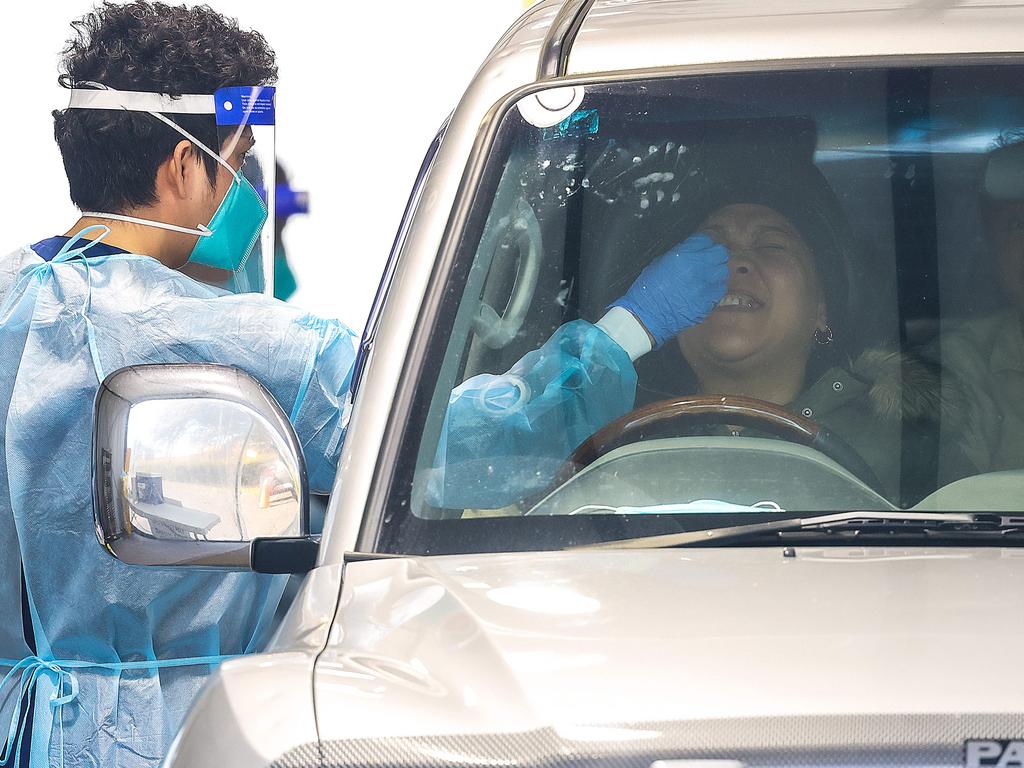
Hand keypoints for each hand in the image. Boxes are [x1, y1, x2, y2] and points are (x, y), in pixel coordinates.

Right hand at [610, 234, 728, 347]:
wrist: (648, 317)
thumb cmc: (648, 290)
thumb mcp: (660, 262)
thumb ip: (681, 252)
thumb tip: (692, 248)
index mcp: (686, 257)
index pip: (706, 240)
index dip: (702, 244)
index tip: (699, 248)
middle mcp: (700, 271)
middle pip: (721, 254)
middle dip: (714, 256)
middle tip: (705, 261)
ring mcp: (707, 288)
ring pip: (723, 273)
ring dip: (715, 273)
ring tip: (704, 277)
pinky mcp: (709, 304)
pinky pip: (718, 292)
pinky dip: (713, 290)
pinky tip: (702, 292)